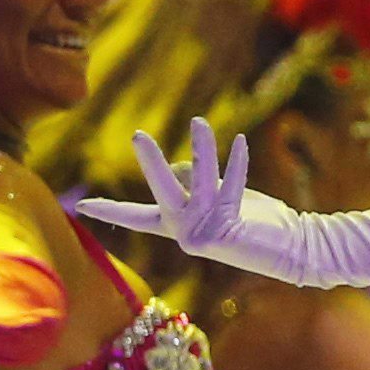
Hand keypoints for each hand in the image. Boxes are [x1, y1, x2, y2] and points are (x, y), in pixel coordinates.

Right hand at [79, 120, 314, 281]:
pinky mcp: (226, 229)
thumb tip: (185, 166)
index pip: (135, 217)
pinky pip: (229, 185)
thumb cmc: (252, 219)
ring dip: (202, 149)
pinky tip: (241, 142)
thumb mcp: (216, 198)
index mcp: (175, 227)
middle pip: (160, 192)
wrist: (290, 248)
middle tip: (138, 135)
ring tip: (199, 122)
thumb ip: (195, 182)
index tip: (80, 207)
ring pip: (197, 181)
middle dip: (151, 163)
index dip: (109, 210)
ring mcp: (203, 232)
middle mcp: (183, 231)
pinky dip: (236, 162)